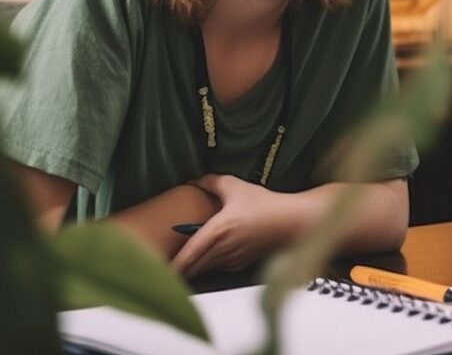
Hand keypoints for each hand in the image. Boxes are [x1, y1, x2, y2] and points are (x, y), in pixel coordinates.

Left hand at [171, 174, 293, 276]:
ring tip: (181, 264)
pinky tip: (208, 256)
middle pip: (193, 267)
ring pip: (205, 269)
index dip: (172, 266)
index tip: (159, 272)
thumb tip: (194, 180)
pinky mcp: (240, 264)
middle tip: (163, 268)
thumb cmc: (267, 205)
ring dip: (193, 267)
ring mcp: (232, 259)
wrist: (292, 221)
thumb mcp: (236, 186)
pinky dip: (209, 265)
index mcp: (218, 230)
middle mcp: (223, 248)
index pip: (188, 254)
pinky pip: (219, 267)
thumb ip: (211, 182)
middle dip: (178, 270)